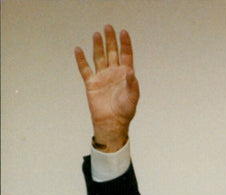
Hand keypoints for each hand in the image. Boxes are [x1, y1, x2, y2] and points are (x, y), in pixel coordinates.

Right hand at [74, 25, 138, 150]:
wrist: (111, 123)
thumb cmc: (125, 112)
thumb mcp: (132, 98)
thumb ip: (132, 84)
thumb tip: (131, 71)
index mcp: (125, 75)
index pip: (126, 55)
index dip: (125, 44)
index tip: (123, 32)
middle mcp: (114, 73)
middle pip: (112, 53)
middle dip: (110, 40)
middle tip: (108, 27)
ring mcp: (102, 77)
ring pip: (99, 57)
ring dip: (98, 46)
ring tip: (97, 34)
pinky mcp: (91, 83)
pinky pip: (85, 69)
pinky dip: (81, 60)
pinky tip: (78, 50)